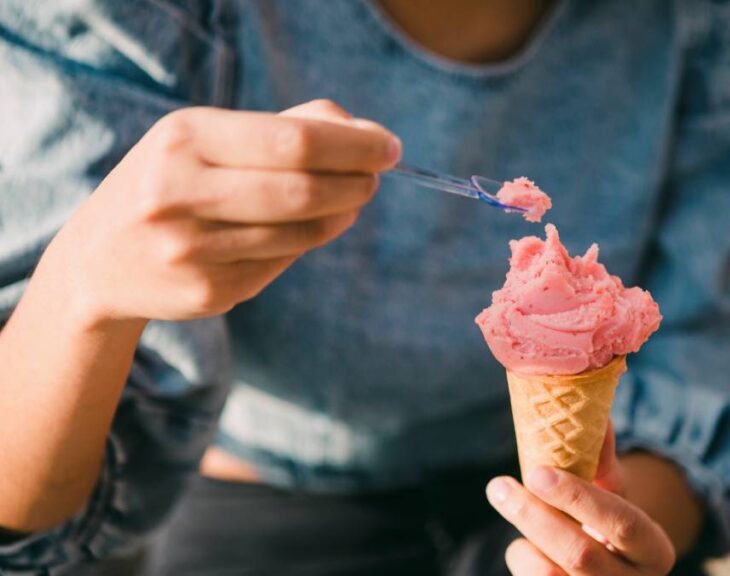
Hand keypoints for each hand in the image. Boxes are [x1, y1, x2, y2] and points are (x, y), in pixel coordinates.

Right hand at [45, 99, 399, 326]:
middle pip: (303, 190)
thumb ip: (288, 127)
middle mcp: (180, 192)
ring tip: (349, 202)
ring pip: (301, 233)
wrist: (102, 258)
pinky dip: (307, 244)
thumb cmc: (176, 182)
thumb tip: (366, 133)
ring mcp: (191, 249)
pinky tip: (302, 231)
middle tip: (374, 179)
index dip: (353, 146)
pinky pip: (283, 264)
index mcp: (184, 139)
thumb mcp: (210, 138)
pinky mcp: (207, 292)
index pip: (293, 141)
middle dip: (356, 183)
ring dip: (340, 215)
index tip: (389, 147)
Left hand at [487, 425, 676, 574]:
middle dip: (534, 517)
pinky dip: (521, 557)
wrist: (611, 568)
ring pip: (548, 575)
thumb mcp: (613, 493)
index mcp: (655, 551)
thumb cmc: (608, 522)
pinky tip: (525, 543)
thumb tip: (595, 416)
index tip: (539, 472)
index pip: (623, 523)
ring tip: (512, 506)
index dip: (580, 498)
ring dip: (523, 538)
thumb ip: (602, 459)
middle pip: (579, 554)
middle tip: (499, 485)